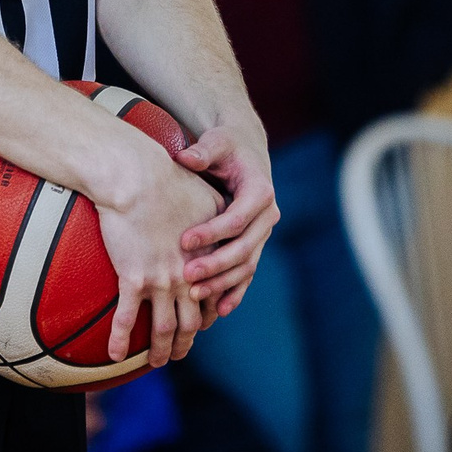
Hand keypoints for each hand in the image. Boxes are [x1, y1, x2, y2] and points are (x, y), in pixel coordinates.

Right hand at [97, 142, 223, 368]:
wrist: (136, 176)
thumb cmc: (168, 178)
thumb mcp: (204, 195)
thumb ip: (215, 213)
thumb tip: (221, 213)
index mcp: (206, 258)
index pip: (212, 296)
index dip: (206, 315)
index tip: (198, 325)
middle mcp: (188, 276)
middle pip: (191, 322)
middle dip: (186, 344)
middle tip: (177, 355)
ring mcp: (161, 280)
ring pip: (164, 328)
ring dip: (161, 351)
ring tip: (156, 363)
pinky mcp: (133, 277)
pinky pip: (126, 318)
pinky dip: (120, 340)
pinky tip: (113, 355)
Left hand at [175, 119, 276, 321]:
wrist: (244, 151)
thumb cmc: (226, 145)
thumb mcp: (216, 142)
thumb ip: (203, 150)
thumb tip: (185, 158)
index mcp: (260, 191)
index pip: (237, 218)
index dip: (212, 232)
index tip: (184, 241)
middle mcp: (267, 216)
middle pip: (244, 248)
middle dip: (216, 265)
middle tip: (186, 276)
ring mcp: (263, 234)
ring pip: (247, 266)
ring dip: (222, 283)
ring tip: (194, 295)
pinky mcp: (256, 244)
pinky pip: (247, 273)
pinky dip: (235, 291)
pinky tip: (219, 310)